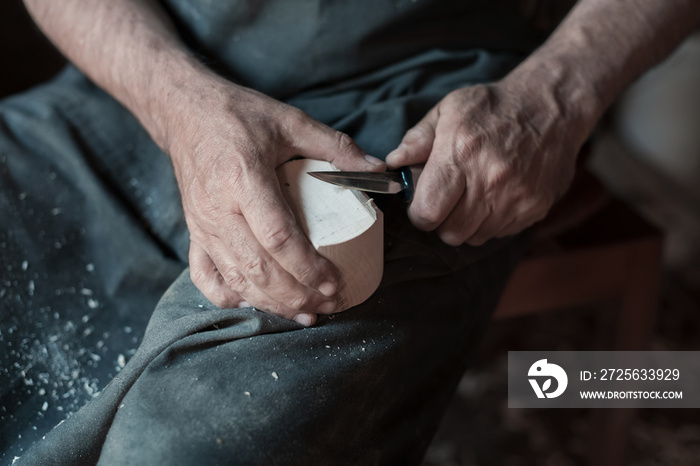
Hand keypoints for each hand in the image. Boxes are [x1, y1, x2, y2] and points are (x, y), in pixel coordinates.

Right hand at [165, 74, 384, 325]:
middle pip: (258, 268)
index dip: (308, 267)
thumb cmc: (237, 115)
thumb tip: (377, 168)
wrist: (184, 112)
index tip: (335, 283)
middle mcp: (219, 209)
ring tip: (305, 313)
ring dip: (272, 304)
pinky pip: (206, 277)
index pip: (278, 237)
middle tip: (329, 304)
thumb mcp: (290, 121)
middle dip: (297, 295)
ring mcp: (202, 225)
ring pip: (236, 279)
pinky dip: (230, 297)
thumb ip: (335, 146)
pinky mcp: (193, 233)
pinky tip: (257, 303)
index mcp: (244, 179)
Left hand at [385, 80, 588, 245]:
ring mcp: (517, 197)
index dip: (419, 213)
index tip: (422, 202)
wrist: (551, 105)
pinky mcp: (536, 207)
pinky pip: (500, 233)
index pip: (428, 212)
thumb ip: (418, 138)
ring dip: (467, 223)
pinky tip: (495, 196)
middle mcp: (490, 179)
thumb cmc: (493, 107)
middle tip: (447, 200)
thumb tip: (395, 163)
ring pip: (475, 237)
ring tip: (472, 196)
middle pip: (450, 232)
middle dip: (441, 221)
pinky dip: (492, 222)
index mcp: (461, 153)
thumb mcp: (449, 109)